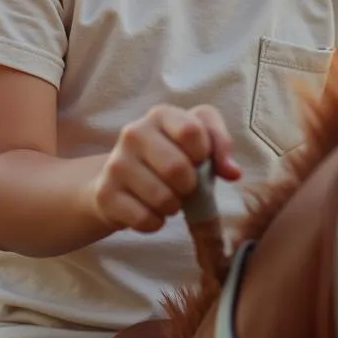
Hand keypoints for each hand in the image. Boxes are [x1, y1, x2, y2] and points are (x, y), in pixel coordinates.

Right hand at [91, 104, 241, 233]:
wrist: (119, 180)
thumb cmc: (170, 156)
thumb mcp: (198, 140)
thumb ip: (221, 145)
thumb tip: (232, 172)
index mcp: (161, 115)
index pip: (192, 130)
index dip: (204, 153)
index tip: (200, 161)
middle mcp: (134, 133)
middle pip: (178, 168)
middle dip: (189, 186)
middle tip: (184, 186)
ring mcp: (116, 163)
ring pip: (162, 198)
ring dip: (173, 206)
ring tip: (167, 198)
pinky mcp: (105, 194)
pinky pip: (145, 219)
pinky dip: (155, 222)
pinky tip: (149, 211)